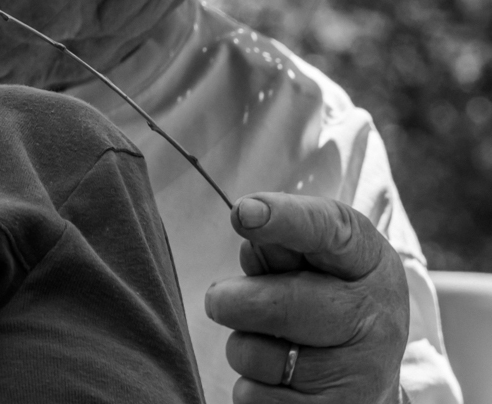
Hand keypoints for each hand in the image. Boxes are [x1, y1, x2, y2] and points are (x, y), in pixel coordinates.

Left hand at [204, 193, 409, 403]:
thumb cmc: (327, 292)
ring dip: (243, 347)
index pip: (322, 229)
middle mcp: (377, 318)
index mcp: (367, 259)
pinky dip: (251, 387)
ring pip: (255, 356)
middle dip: (232, 300)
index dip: (281, 220)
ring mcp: (363, 377)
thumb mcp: (317, 252)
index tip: (244, 214)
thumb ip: (281, 235)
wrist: (370, 371)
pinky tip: (282, 380)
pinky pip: (253, 398)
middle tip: (222, 299)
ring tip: (273, 343)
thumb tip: (247, 221)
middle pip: (277, 305)